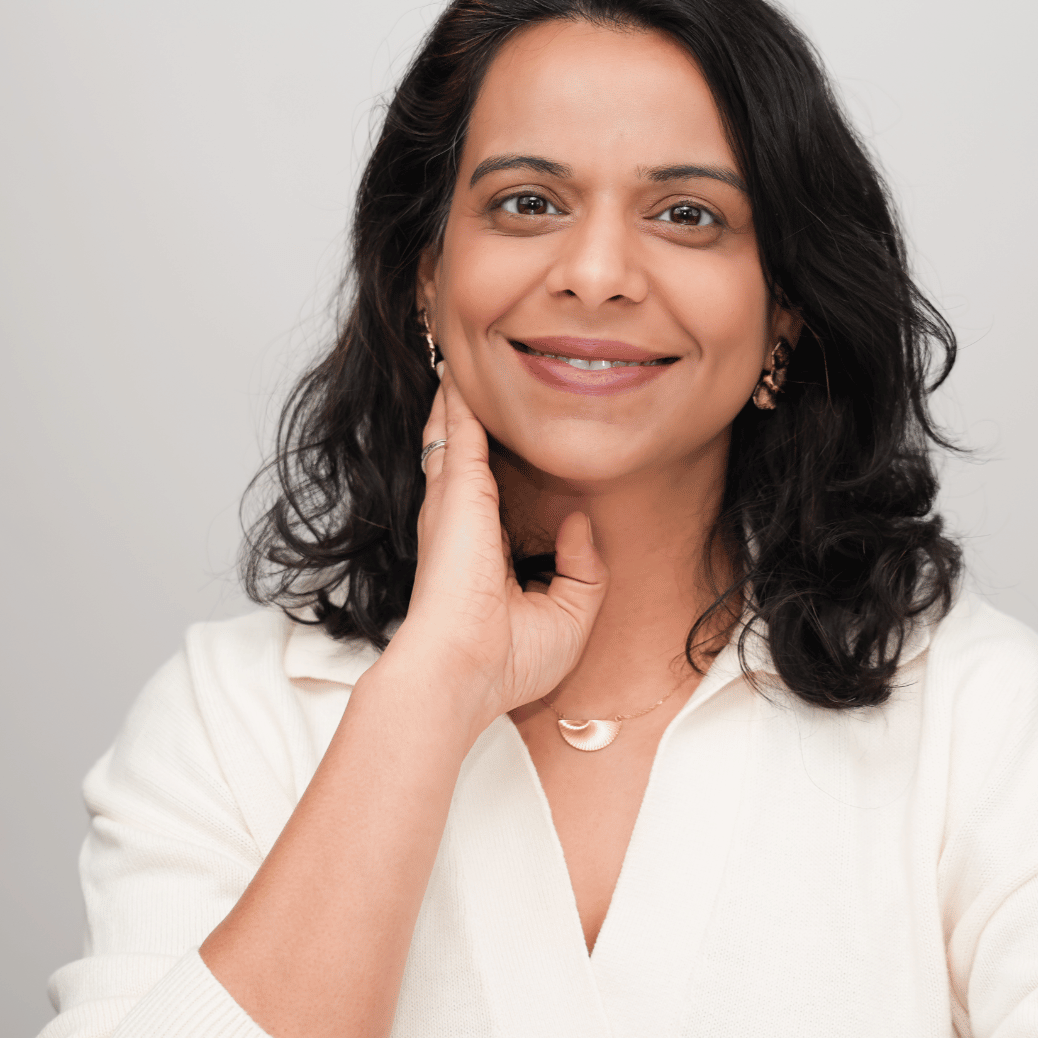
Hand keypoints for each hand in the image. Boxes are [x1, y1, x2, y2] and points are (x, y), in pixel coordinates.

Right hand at [380, 370, 608, 733]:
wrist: (459, 672)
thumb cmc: (504, 662)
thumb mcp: (569, 618)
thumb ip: (584, 571)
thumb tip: (581, 523)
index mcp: (481, 559)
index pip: (488, 505)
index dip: (493, 477)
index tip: (504, 451)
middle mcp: (460, 528)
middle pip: (461, 461)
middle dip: (462, 425)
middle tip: (465, 384)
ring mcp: (454, 507)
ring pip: (453, 437)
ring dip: (456, 402)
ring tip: (457, 365)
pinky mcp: (457, 493)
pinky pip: (461, 430)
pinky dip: (460, 401)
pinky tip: (460, 372)